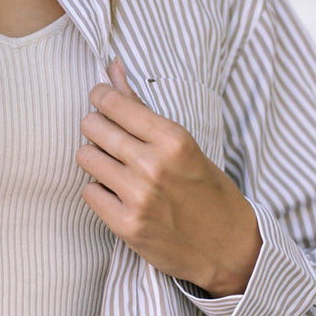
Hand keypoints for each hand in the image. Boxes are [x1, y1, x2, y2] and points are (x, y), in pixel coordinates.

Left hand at [77, 59, 261, 297]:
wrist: (230, 248)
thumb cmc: (209, 191)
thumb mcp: (183, 145)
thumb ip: (142, 107)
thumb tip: (112, 67)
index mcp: (173, 139)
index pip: (113, 102)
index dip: (101, 98)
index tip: (102, 100)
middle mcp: (153, 165)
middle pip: (92, 127)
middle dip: (96, 128)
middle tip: (110, 138)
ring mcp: (138, 197)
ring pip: (85, 157)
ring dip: (95, 159)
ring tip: (114, 167)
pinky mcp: (126, 226)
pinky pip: (88, 192)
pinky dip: (99, 191)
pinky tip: (117, 194)